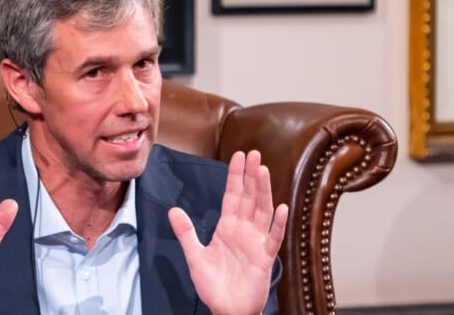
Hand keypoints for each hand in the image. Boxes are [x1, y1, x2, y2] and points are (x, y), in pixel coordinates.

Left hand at [168, 151, 287, 314]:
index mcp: (227, 227)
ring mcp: (256, 242)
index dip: (236, 176)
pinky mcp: (265, 258)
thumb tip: (173, 210)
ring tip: (263, 170)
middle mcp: (244, 230)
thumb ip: (186, 233)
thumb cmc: (213, 286)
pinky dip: (277, 224)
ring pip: (262, 211)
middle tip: (254, 153)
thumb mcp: (194, 256)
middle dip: (251, 176)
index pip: (232, 196)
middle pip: (249, 198)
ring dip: (263, 191)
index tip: (239, 157)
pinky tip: (280, 208)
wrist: (226, 309)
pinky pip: (273, 238)